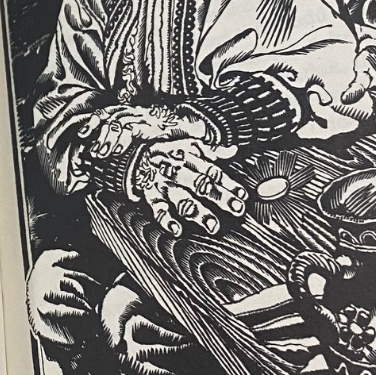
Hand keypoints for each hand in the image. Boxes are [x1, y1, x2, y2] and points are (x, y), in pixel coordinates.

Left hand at [78, 104, 205, 166]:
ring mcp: (142, 116)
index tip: (78, 136)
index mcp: (127, 112)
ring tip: (100, 153)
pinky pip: (134, 129)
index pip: (104, 114)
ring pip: (117, 122)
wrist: (190, 125)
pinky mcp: (152, 124)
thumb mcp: (141, 134)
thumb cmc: (164, 133)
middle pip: (108, 118)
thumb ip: (123, 141)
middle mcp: (132, 112)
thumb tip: (104, 156)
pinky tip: (119, 150)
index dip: (90, 123)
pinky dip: (124, 140)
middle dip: (97, 135)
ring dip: (107, 139)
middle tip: (91, 152)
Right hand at [131, 139, 247, 237]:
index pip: (212, 171)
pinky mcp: (150, 195)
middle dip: (220, 197)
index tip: (242, 195)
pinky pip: (158, 208)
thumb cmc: (166, 151)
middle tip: (237, 209)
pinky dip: (166, 220)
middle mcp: (177, 171)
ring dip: (198, 212)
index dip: (228, 183)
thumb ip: (211, 150)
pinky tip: (177, 230)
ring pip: (182, 198)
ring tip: (213, 226)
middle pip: (201, 184)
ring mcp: (163, 184)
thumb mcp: (188, 144)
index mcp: (188, 157)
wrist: (133, 153)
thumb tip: (232, 151)